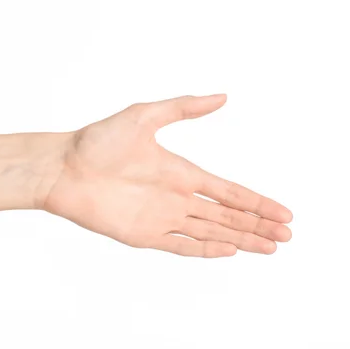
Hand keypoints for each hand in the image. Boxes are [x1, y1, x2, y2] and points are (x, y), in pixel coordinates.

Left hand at [43, 94, 292, 257]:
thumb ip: (184, 108)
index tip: (284, 212)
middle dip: (258, 226)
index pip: (230, 192)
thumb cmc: (99, 140)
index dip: (257, 203)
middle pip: (227, 216)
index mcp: (182, 172)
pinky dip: (206, 250)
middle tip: (286, 235)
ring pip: (211, 233)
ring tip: (269, 247)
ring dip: (241, 240)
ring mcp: (162, 218)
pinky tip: (229, 252)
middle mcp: (177, 197)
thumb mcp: (145, 116)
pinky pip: (181, 245)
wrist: (62, 167)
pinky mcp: (143, 234)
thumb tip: (223, 96)